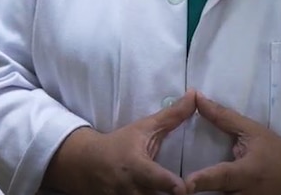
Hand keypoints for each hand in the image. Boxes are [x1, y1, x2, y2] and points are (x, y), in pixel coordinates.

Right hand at [44, 90, 196, 194]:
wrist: (85, 163)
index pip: (157, 178)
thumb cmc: (120, 143)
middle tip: (185, 194)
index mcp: (137, 167)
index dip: (173, 185)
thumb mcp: (144, 128)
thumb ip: (172, 115)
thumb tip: (194, 95)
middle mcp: (131, 189)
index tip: (185, 188)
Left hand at [185, 92, 280, 194]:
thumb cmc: (274, 150)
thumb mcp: (252, 131)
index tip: (186, 183)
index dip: (204, 180)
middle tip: (180, 188)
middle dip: (200, 191)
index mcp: (247, 173)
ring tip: (186, 191)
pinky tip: (201, 192)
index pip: (222, 177)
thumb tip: (196, 99)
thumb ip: (222, 118)